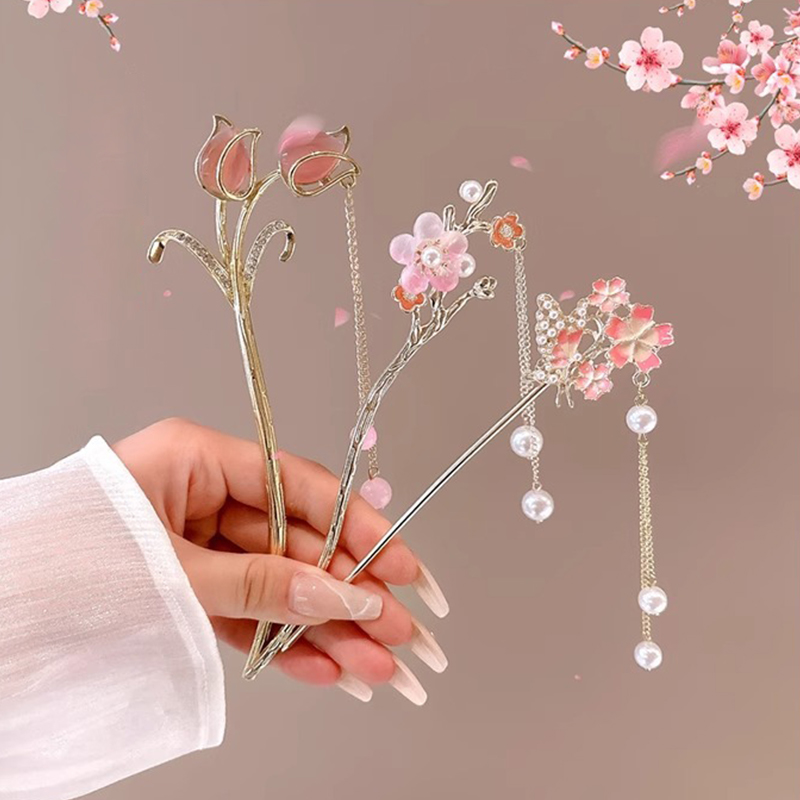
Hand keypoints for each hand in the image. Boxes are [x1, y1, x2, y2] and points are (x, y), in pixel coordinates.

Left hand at [112, 418, 448, 704]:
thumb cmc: (67, 563)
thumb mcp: (173, 570)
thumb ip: (263, 584)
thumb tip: (345, 595)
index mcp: (199, 459)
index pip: (303, 487)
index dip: (361, 529)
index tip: (404, 568)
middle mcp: (206, 496)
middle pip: (300, 545)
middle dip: (353, 595)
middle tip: (403, 633)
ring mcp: (200, 544)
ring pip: (280, 587)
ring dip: (328, 630)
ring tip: (377, 667)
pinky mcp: (189, 588)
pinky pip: (247, 613)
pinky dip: (283, 644)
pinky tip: (329, 670)